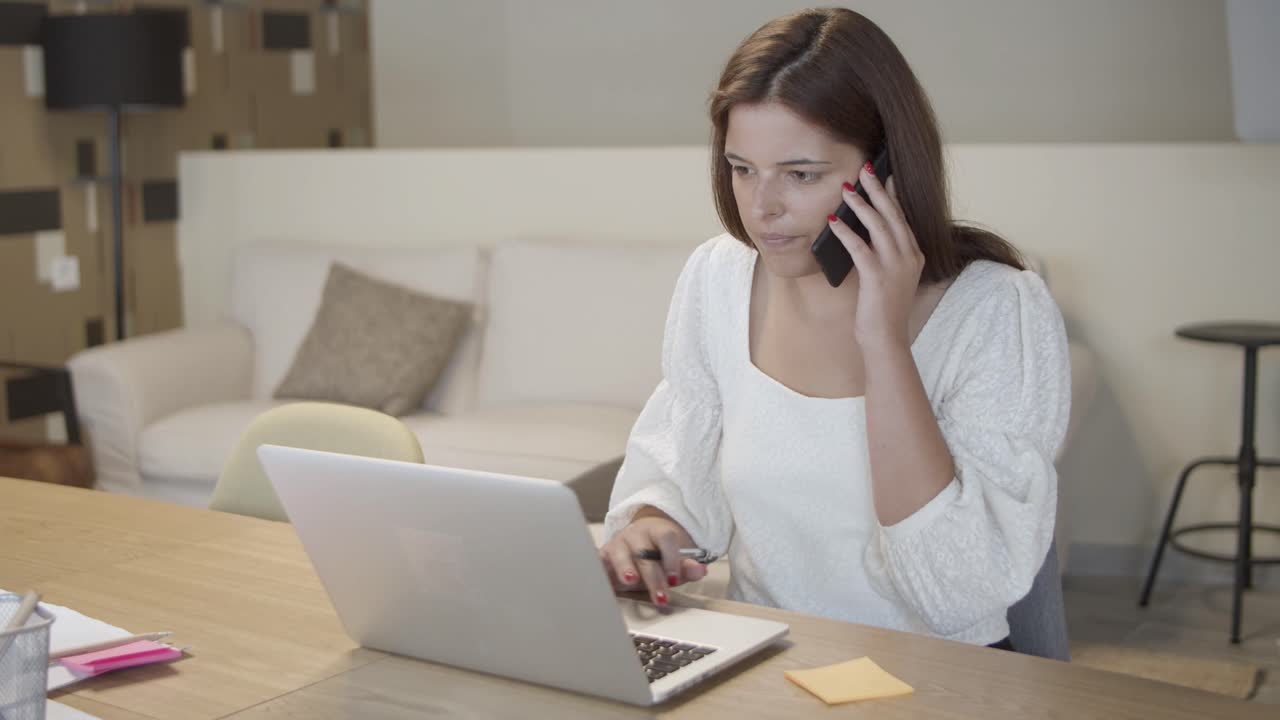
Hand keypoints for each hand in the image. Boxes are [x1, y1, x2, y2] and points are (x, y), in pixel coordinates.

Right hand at [599, 510, 708, 605]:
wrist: (632, 546)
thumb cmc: (654, 555)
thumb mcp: (672, 561)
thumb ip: (686, 567)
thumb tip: (700, 570)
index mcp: (655, 531)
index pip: (665, 537)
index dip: (671, 558)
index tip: (674, 579)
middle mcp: (634, 535)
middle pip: (644, 552)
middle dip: (653, 576)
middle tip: (661, 596)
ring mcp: (617, 544)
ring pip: (620, 554)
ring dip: (625, 568)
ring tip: (631, 580)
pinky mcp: (602, 556)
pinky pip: (599, 563)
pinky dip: (600, 573)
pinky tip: (603, 584)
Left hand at [827, 162, 923, 350]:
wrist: (887, 338)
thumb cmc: (883, 310)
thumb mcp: (889, 278)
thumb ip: (883, 255)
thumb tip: (862, 232)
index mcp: (914, 256)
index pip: (903, 218)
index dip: (892, 195)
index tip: (884, 176)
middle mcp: (908, 256)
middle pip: (893, 214)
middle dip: (877, 189)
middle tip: (866, 169)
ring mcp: (895, 266)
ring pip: (879, 225)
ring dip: (860, 205)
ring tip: (847, 189)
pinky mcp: (877, 276)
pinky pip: (859, 247)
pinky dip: (845, 231)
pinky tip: (832, 221)